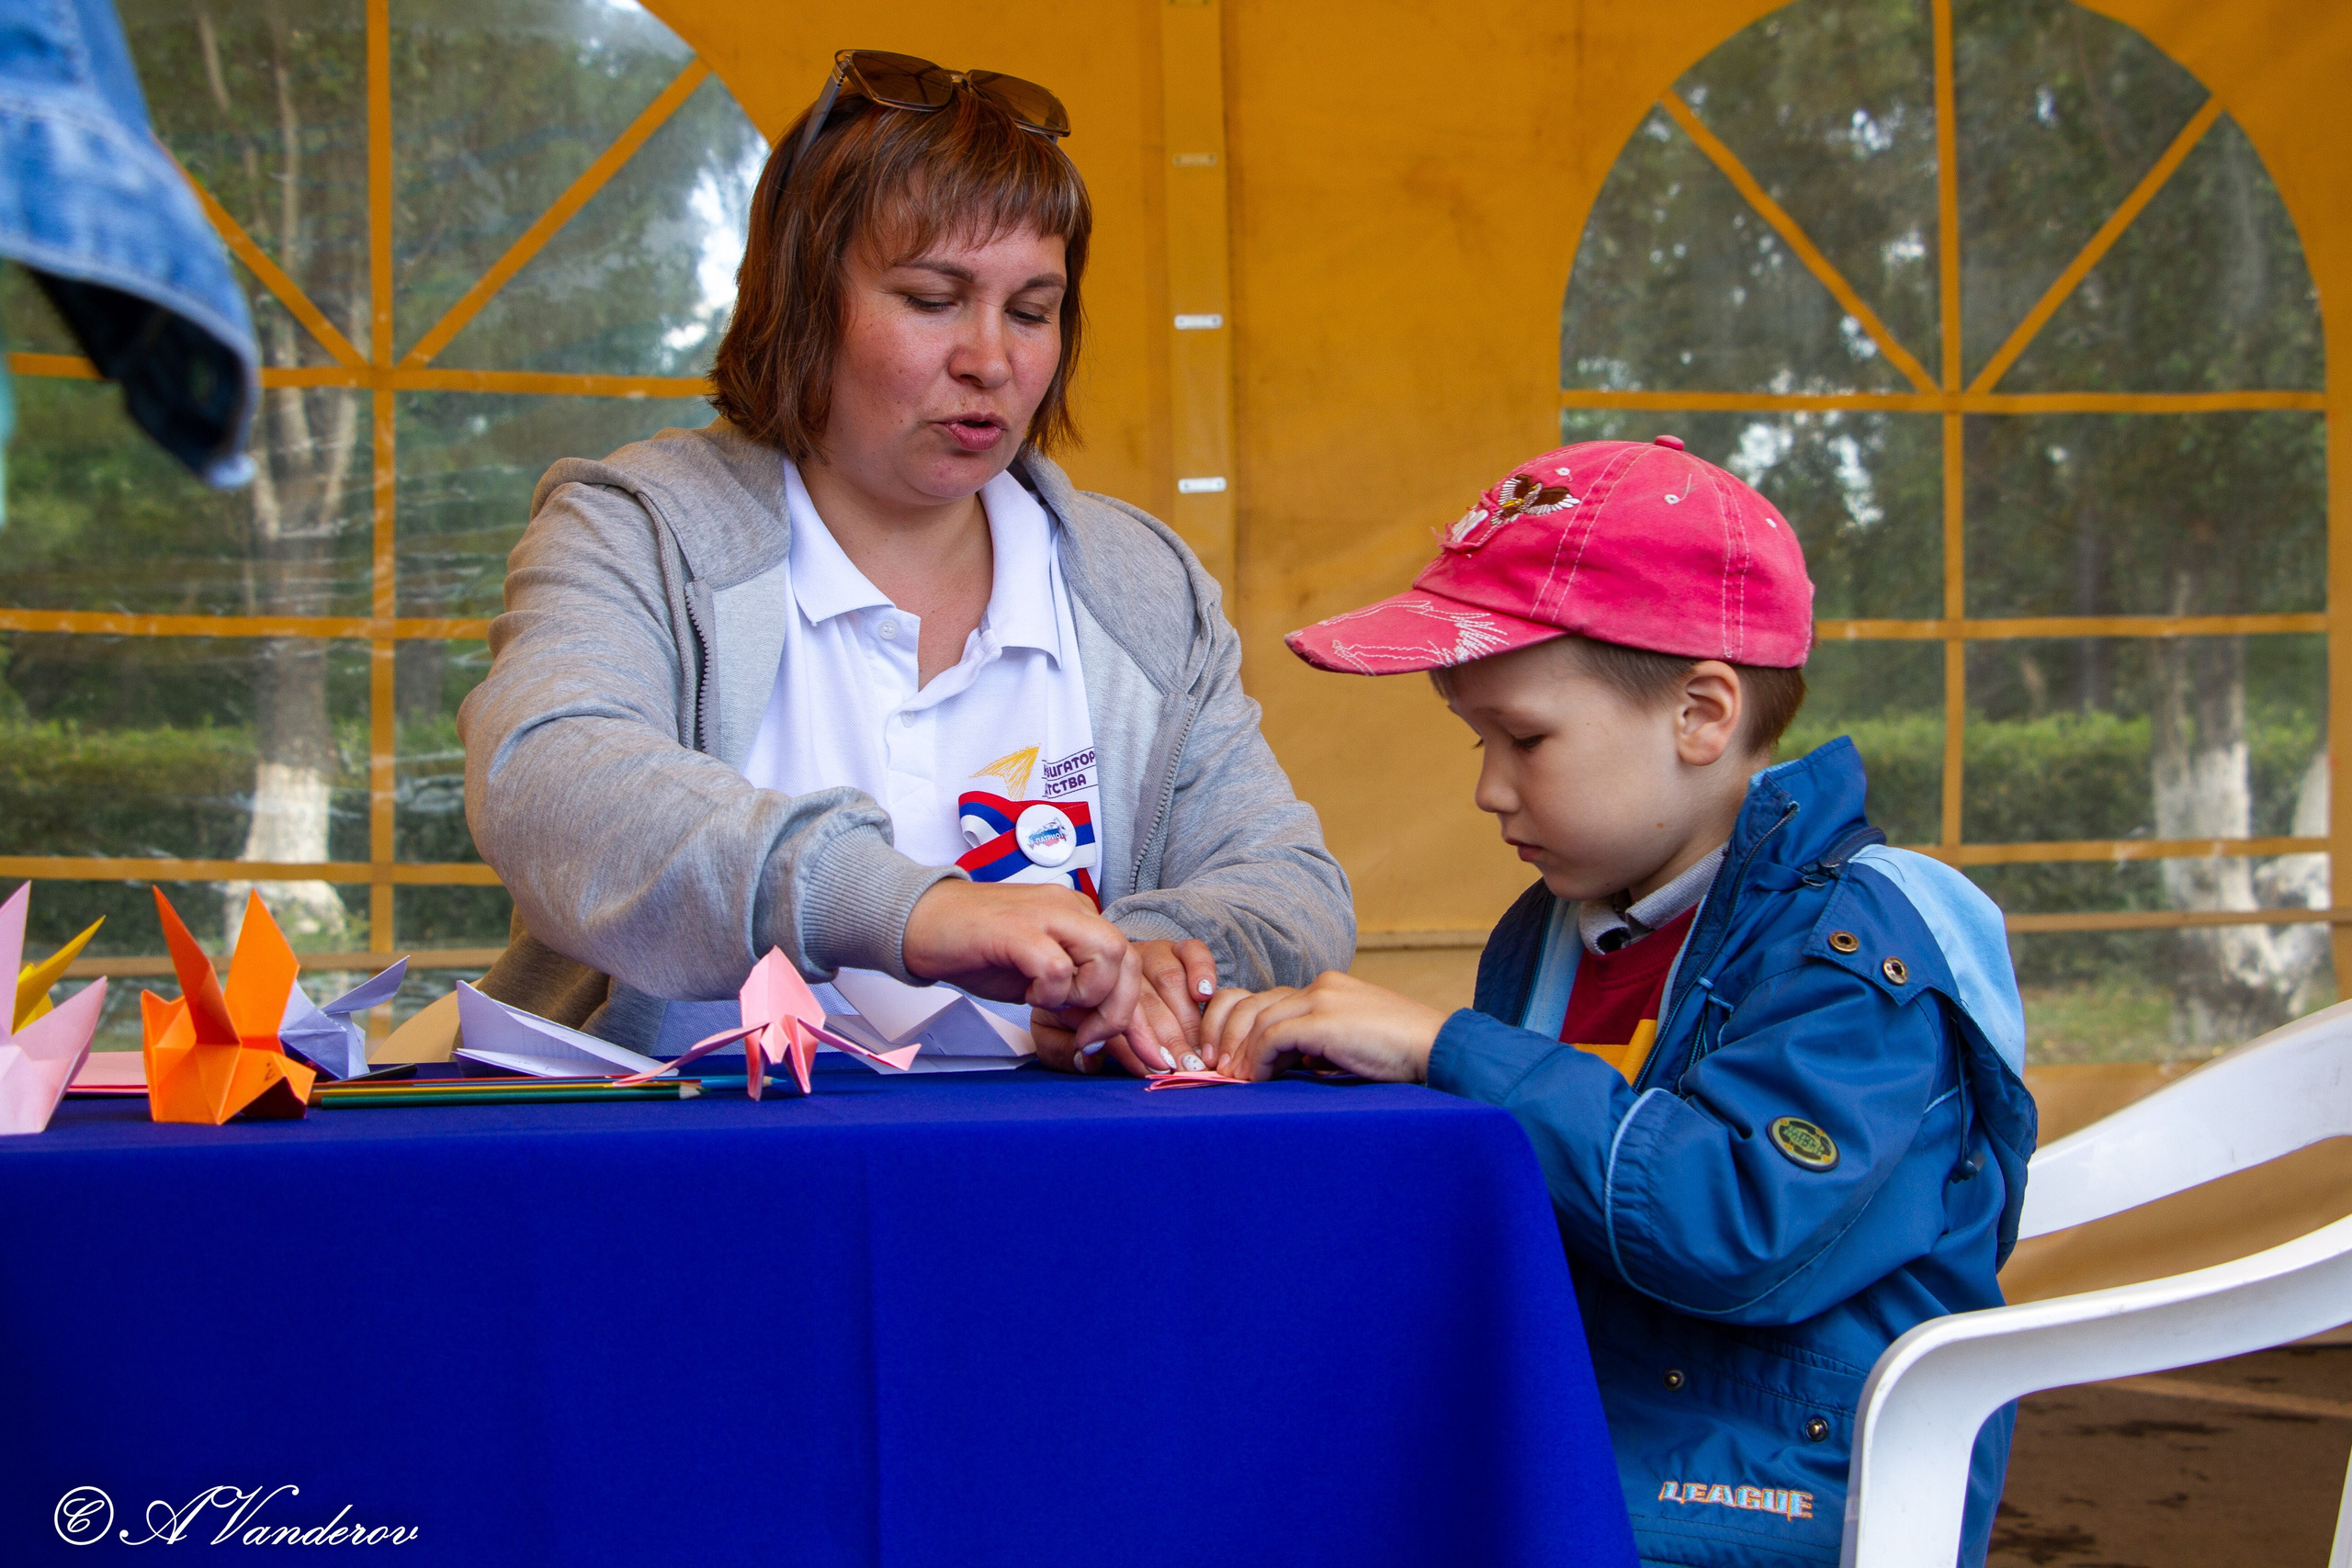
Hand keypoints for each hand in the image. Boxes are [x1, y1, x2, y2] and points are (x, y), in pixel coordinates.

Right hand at [902, 880, 1136, 1050]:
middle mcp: (1071, 909)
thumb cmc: (979, 950)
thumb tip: (1107, 1036)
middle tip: (1089, 1037)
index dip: (1139, 1015)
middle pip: (1128, 958)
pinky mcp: (1016, 928)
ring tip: (1051, 1005)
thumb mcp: (1040, 979)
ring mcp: (1045, 914)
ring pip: (1106, 954)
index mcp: (1081, 918)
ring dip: (1087, 996)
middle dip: (1119, 1011)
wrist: (922, 923)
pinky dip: (1050, 991)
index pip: (1131, 963)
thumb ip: (1076, 997)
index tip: (1144, 1056)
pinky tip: (1028, 995)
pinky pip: (1057, 965)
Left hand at [1029, 939, 1218, 1076]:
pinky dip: (1201, 968)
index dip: (1130, 1044)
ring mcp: (1144, 953)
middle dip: (1167, 1037)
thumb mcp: (1050, 1031)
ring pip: (1168, 977)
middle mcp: (1114, 963)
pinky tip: (1203, 994)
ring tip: (1196, 1050)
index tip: (1149, 1069)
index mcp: (1079, 982)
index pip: (1108, 1013)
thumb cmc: (1066, 1009)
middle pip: (1144, 998)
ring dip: (1186, 1017)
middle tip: (1182, 1067)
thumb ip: (1060, 1050)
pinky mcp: (1171, 948)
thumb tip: (1089, 1061)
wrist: (1067, 958)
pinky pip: (1190, 951)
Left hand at [1201, 971, 1446, 1083]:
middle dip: (1224, 1037)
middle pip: (1250, 1004)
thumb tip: (1283, 1067)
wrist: (1438, 1049)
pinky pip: (1274, 1037)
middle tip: (1215, 1070)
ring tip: (1232, 1081)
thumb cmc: (1400, 1055)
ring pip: (1257, 1021)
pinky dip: (1258, 1060)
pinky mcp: (1325, 1020)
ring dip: (1239, 1054)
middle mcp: (1319, 986)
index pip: (1262, 999)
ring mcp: (1322, 999)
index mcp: (1324, 987)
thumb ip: (1316, 1048)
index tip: (1224, 1058)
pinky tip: (1256, 1080)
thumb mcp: (1349, 1045)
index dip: (1234, 1027)